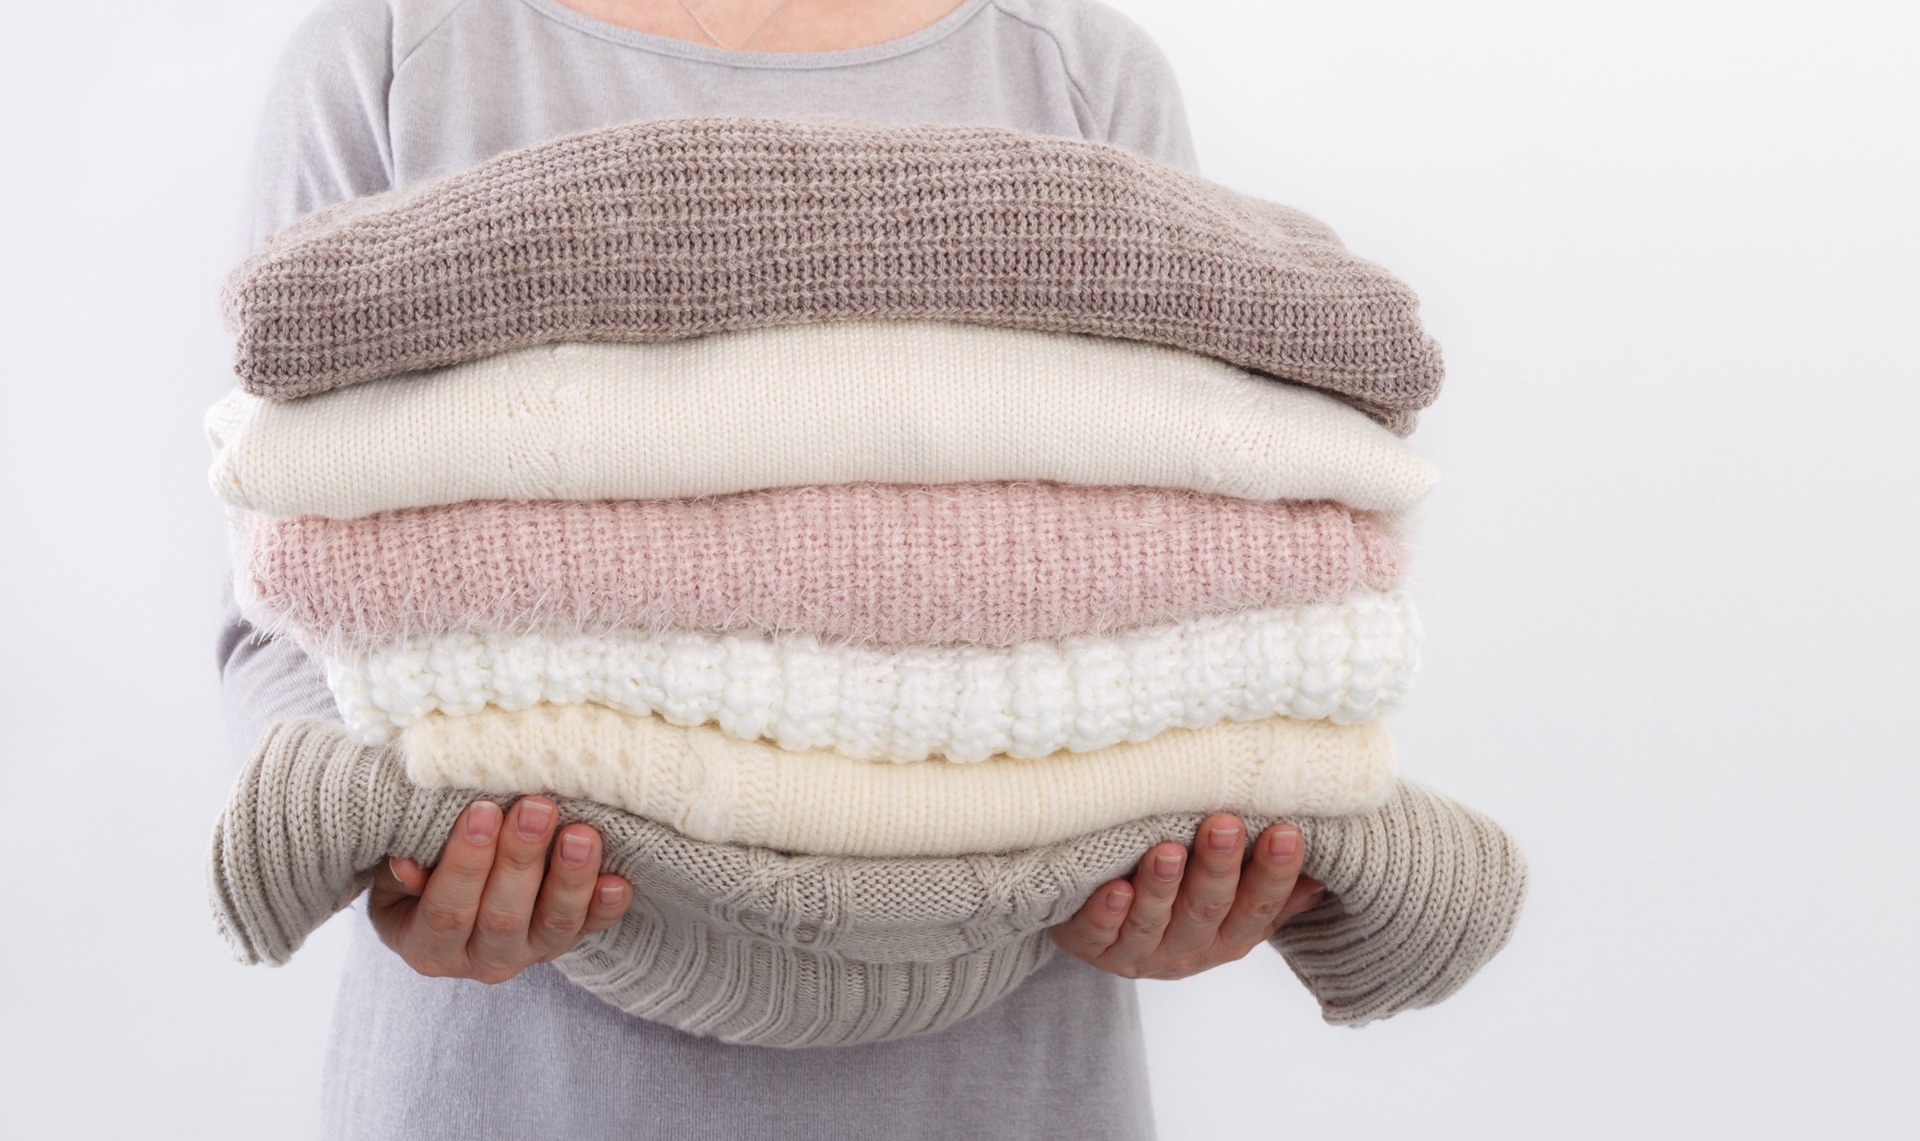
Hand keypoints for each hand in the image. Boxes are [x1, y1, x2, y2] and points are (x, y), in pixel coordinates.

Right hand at [370, 796, 632, 983]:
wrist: (452, 892)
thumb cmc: (420, 868)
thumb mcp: (393, 871)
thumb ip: (401, 870)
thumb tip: (407, 864)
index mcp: (429, 946)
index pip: (448, 910)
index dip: (465, 863)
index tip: (482, 811)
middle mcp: (480, 959)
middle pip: (503, 916)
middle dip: (521, 858)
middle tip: (537, 808)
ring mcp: (529, 953)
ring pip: (553, 925)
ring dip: (569, 878)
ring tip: (580, 835)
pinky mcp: (564, 940)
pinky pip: (590, 928)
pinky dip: (605, 906)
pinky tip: (617, 881)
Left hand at [1050, 815, 1323, 979]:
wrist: (1102, 934)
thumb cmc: (1179, 905)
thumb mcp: (1230, 906)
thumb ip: (1274, 893)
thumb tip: (1324, 870)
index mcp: (1228, 937)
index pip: (1258, 908)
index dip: (1274, 875)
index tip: (1286, 832)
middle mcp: (1187, 949)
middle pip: (1206, 911)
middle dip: (1217, 869)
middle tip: (1223, 824)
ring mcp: (1138, 951)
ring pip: (1152, 922)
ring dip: (1162, 887)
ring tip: (1167, 851)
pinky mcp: (1091, 946)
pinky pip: (1099, 933)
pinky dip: (1107, 913)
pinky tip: (1114, 889)